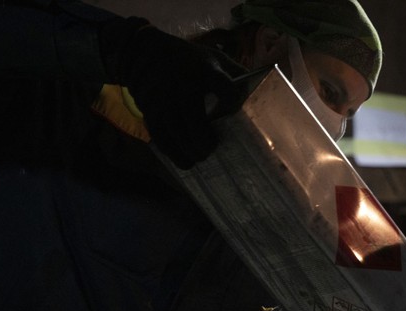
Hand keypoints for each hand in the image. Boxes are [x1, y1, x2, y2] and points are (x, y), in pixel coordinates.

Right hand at [100, 17, 244, 167]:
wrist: (145, 53)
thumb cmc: (191, 61)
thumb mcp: (215, 58)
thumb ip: (236, 74)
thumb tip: (260, 95)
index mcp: (205, 69)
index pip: (224, 87)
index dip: (232, 101)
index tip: (234, 111)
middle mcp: (181, 84)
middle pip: (195, 121)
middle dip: (205, 142)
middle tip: (212, 149)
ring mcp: (162, 98)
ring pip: (176, 133)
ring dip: (191, 151)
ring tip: (201, 157)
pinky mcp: (148, 109)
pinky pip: (160, 137)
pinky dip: (174, 153)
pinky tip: (186, 161)